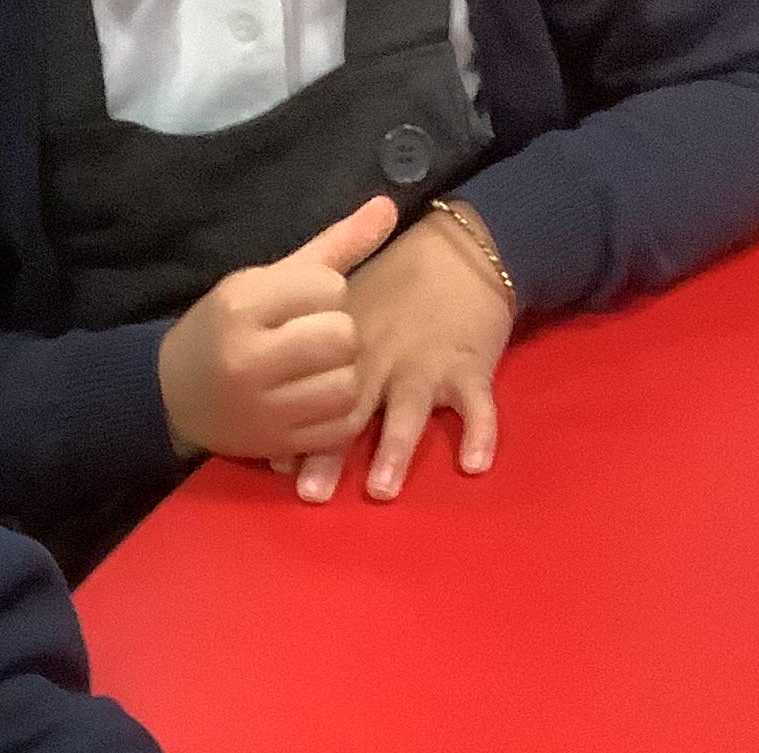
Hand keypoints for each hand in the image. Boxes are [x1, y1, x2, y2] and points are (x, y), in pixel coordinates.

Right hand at [156, 195, 398, 465]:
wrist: (172, 395)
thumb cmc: (227, 328)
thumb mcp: (268, 279)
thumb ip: (334, 245)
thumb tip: (389, 206)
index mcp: (242, 304)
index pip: (328, 287)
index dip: (325, 293)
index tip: (300, 305)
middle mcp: (249, 357)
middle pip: (342, 336)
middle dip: (338, 334)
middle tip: (312, 340)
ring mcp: (262, 407)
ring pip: (347, 384)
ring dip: (342, 374)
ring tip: (316, 371)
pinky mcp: (276, 445)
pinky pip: (341, 426)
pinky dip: (338, 413)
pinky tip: (315, 401)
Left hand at [287, 212, 515, 506]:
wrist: (460, 250)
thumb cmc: (393, 289)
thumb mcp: (347, 309)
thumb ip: (314, 362)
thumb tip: (285, 429)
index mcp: (347, 350)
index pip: (314, 393)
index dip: (297, 430)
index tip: (278, 466)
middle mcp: (381, 360)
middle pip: (351, 411)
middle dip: (332, 454)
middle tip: (312, 495)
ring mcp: (427, 365)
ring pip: (407, 410)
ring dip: (394, 449)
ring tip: (381, 490)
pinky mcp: (470, 367)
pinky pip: (477, 406)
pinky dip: (480, 433)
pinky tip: (474, 465)